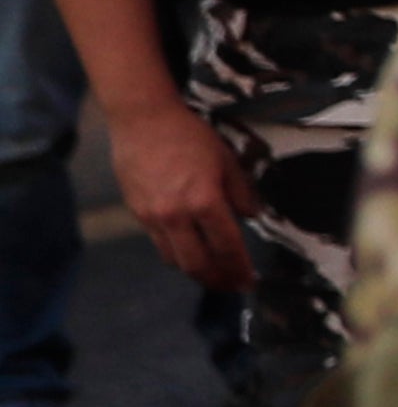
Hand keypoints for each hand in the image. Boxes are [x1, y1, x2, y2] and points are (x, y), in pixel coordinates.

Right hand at [109, 99, 255, 297]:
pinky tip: (189, 252)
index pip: (227, 247)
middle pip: (197, 263)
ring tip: (212, 275)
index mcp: (204, 201)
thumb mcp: (227, 160)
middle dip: (217, 280)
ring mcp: (153, 216)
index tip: (249, 281)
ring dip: (196, 272)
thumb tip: (250, 218)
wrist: (142, 120)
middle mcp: (176, 215)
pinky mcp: (137, 213)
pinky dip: (176, 254)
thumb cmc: (189, 136)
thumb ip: (241, 193)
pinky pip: (159, 244)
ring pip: (175, 259)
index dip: (239, 268)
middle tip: (231, 286)